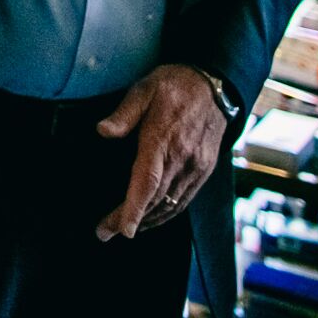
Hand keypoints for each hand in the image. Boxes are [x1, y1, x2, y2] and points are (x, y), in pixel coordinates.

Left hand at [94, 64, 227, 240]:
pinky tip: (151, 218)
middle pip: (155, 199)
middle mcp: (182, 158)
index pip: (148, 181)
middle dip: (129, 220)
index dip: (134, 207)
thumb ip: (124, 113)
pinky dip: (166, 213)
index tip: (122, 229)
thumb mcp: (144, 89)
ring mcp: (196, 167)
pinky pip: (184, 199)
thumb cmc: (173, 86)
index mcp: (163, 138)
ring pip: (171, 204)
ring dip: (147, 221)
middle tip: (104, 231)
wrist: (214, 86)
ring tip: (122, 229)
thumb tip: (103, 131)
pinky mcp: (204, 170)